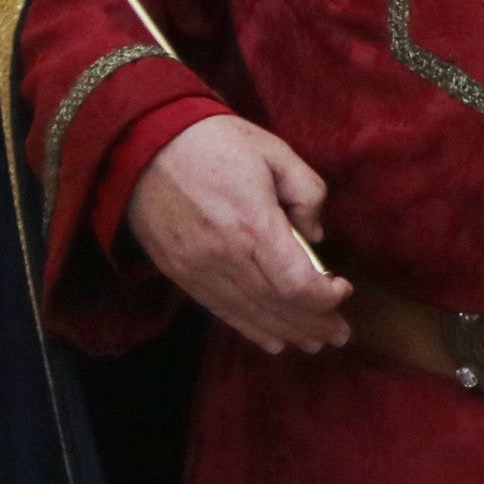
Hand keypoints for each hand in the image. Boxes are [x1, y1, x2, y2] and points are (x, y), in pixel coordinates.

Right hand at [127, 114, 354, 352]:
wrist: (141, 145)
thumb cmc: (214, 142)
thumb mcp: (275, 152)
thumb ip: (307, 193)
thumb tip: (314, 236)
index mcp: (252, 225)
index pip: (296, 283)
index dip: (325, 297)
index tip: (343, 289)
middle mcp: (224, 257)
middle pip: (276, 306)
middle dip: (313, 323)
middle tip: (339, 334)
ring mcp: (198, 270)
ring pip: (249, 314)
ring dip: (285, 332)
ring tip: (314, 342)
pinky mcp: (180, 273)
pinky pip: (220, 311)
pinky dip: (249, 328)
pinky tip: (273, 341)